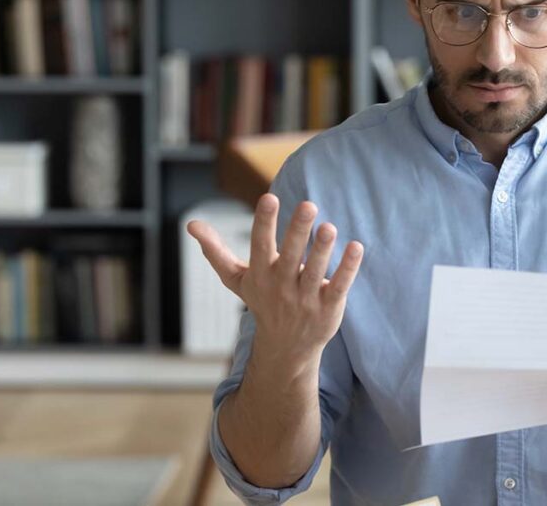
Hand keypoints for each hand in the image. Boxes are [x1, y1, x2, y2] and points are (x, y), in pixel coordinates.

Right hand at [186, 193, 363, 363]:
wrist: (286, 348)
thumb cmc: (262, 302)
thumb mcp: (237, 279)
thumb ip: (216, 251)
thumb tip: (191, 224)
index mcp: (261, 274)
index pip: (260, 245)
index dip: (264, 222)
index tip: (269, 197)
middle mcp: (282, 286)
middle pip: (290, 255)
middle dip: (298, 231)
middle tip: (308, 205)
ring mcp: (306, 299)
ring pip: (315, 271)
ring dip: (322, 249)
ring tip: (329, 227)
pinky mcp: (329, 308)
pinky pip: (339, 285)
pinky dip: (348, 267)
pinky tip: (356, 247)